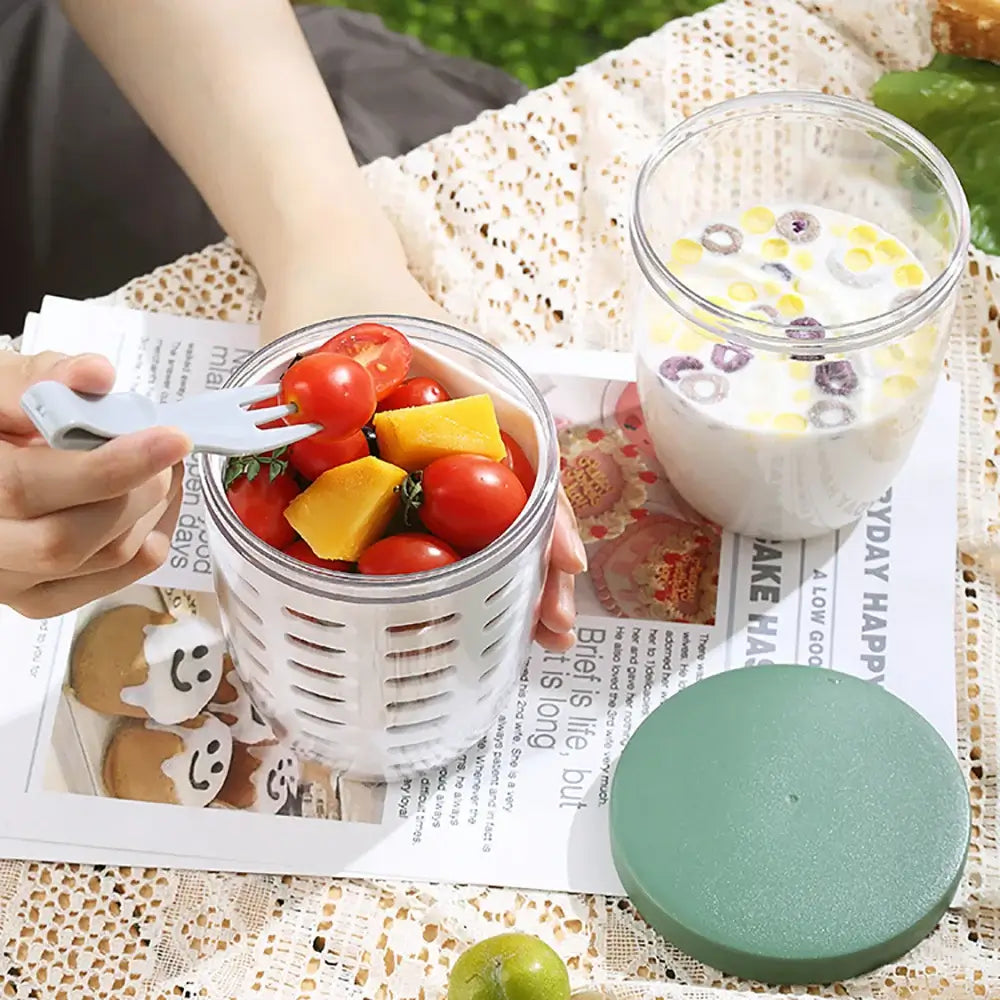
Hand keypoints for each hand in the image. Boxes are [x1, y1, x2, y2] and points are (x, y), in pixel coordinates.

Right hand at [0, 351, 190, 618]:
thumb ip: (38, 378)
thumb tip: (96, 374)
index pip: (28, 489)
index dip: (109, 465)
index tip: (170, 438)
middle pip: (70, 539)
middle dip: (138, 489)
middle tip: (165, 448)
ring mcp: (11, 582)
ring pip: (105, 559)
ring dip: (153, 509)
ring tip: (161, 466)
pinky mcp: (43, 598)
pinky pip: (120, 578)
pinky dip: (153, 534)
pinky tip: (153, 499)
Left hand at [259, 250, 586, 651]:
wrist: (324, 259)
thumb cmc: (337, 289)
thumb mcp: (328, 342)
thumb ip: (313, 401)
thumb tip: (297, 471)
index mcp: (469, 395)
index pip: (525, 463)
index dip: (548, 519)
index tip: (565, 568)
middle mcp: (470, 423)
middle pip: (521, 500)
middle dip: (539, 569)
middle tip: (553, 635)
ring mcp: (448, 445)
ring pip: (493, 515)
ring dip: (512, 574)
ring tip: (530, 638)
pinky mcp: (418, 463)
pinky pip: (445, 513)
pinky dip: (459, 558)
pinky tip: (465, 600)